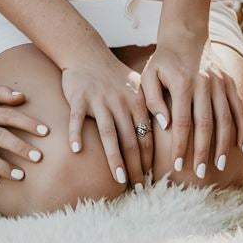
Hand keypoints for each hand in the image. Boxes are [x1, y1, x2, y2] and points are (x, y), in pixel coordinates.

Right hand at [59, 49, 153, 186]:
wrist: (87, 53)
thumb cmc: (113, 75)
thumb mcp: (137, 88)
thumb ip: (148, 108)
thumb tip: (165, 131)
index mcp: (137, 102)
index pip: (146, 136)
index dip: (149, 159)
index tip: (150, 179)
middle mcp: (121, 103)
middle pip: (130, 140)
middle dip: (136, 167)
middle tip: (139, 188)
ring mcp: (100, 101)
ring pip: (109, 134)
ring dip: (115, 158)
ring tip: (120, 180)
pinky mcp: (79, 98)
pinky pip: (78, 119)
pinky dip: (77, 133)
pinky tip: (77, 150)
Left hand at [140, 32, 242, 180]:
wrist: (186, 36)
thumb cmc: (163, 61)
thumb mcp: (148, 75)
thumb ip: (153, 100)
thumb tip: (166, 124)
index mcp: (182, 84)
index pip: (181, 122)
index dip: (180, 145)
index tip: (177, 165)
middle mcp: (204, 84)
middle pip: (206, 124)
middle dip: (203, 151)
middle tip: (200, 173)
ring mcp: (220, 83)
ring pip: (225, 119)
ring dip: (223, 144)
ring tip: (219, 165)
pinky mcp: (230, 83)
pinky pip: (238, 108)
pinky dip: (242, 128)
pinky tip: (240, 147)